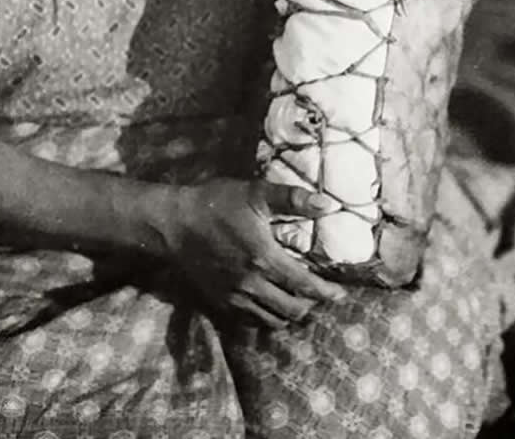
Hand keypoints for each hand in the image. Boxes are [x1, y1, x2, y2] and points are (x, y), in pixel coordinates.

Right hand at [160, 178, 346, 327]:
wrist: (174, 223)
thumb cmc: (216, 203)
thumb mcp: (255, 192)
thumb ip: (292, 198)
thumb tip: (327, 204)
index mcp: (264, 258)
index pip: (305, 285)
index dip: (327, 293)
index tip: (341, 294)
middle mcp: (251, 284)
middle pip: (292, 309)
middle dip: (311, 305)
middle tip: (319, 295)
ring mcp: (234, 296)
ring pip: (272, 320)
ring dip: (290, 314)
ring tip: (298, 301)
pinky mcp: (220, 301)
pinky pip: (250, 321)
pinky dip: (267, 318)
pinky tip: (270, 304)